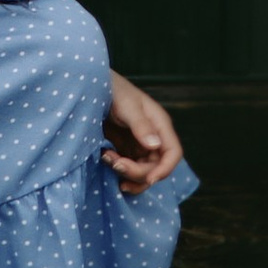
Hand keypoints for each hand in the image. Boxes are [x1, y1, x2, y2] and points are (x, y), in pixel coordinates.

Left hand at [102, 72, 182, 194]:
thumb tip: (155, 145)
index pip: (173, 153)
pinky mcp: (127, 150)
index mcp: (159, 124)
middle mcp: (153, 138)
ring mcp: (140, 146)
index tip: (149, 179)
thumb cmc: (113, 90)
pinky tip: (105, 159)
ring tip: (107, 159)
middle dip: (137, 172)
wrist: (93, 88)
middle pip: (156, 168)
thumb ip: (141, 125)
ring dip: (127, 174)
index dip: (165, 169)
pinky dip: (118, 171)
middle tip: (115, 163)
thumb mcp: (127, 106)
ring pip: (143, 173)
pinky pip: (129, 170)